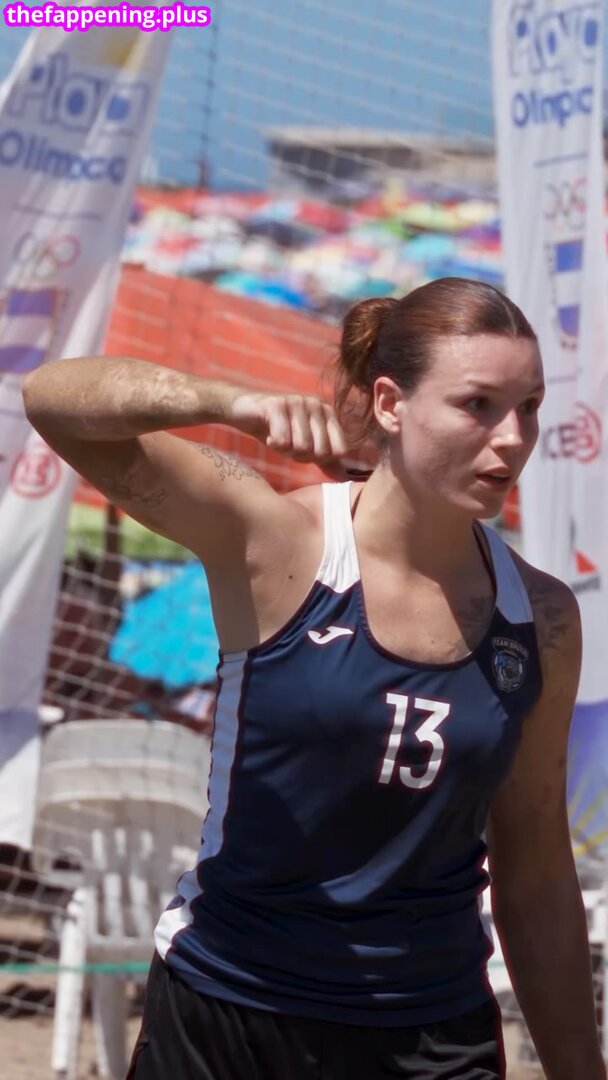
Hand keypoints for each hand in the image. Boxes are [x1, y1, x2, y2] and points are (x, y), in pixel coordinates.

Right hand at [230, 390, 347, 465]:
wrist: (244, 411)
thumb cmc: (277, 429)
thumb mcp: (304, 446)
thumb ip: (325, 460)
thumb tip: (344, 478)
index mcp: (327, 412)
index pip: (338, 450)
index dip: (320, 459)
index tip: (303, 451)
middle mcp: (316, 403)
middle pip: (320, 452)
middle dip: (301, 456)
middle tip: (287, 445)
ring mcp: (297, 401)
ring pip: (302, 447)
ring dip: (286, 451)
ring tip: (277, 439)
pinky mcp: (277, 404)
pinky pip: (283, 441)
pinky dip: (273, 444)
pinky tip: (268, 435)